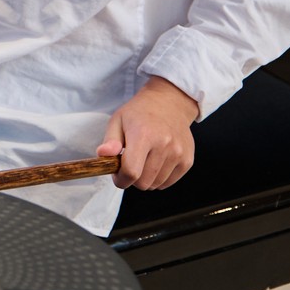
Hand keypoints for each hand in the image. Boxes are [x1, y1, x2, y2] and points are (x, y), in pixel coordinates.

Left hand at [96, 76, 198, 190]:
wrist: (170, 103)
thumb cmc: (139, 113)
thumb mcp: (118, 121)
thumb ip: (110, 141)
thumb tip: (102, 155)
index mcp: (143, 135)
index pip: (131, 172)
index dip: (120, 179)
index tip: (117, 174)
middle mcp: (164, 145)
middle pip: (143, 183)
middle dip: (133, 179)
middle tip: (131, 163)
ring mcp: (178, 153)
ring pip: (156, 185)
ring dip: (147, 178)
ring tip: (145, 159)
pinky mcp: (187, 160)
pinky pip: (168, 183)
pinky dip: (160, 178)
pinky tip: (157, 161)